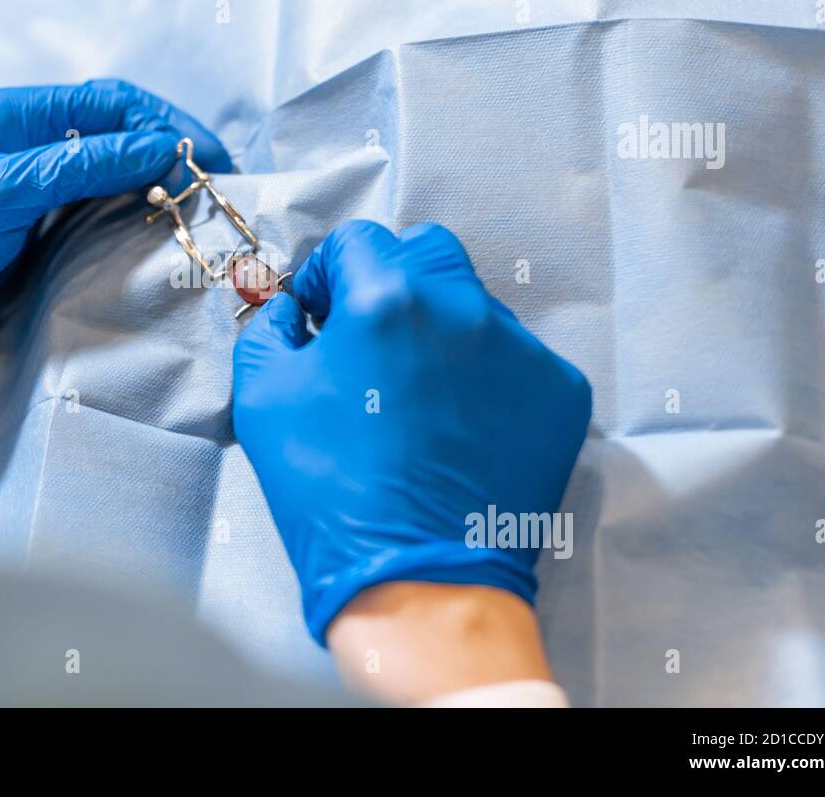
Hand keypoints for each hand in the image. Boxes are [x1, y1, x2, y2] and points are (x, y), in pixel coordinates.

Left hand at [0, 79, 227, 372]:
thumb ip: (79, 165)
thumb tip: (161, 144)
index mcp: (14, 115)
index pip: (111, 102)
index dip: (166, 123)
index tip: (211, 157)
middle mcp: (27, 141)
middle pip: (117, 131)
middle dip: (170, 149)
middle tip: (219, 183)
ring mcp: (30, 184)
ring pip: (109, 169)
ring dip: (155, 180)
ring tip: (200, 204)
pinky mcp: (31, 224)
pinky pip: (93, 205)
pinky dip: (129, 209)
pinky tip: (156, 225)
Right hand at [232, 220, 591, 644]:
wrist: (419, 584)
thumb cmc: (330, 493)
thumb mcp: (264, 399)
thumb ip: (271, 328)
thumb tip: (293, 307)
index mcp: (386, 299)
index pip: (359, 240)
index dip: (330, 275)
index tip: (324, 315)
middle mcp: (463, 309)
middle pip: (427, 252)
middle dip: (392, 279)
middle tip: (371, 340)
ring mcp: (521, 350)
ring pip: (475, 304)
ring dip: (440, 329)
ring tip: (417, 398)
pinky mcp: (559, 393)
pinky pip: (516, 357)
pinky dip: (485, 377)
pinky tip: (459, 428)